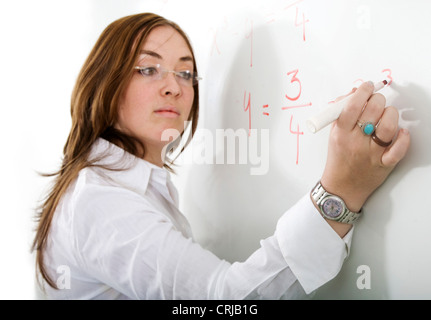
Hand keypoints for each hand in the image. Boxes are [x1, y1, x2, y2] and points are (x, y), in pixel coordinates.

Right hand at [320, 81, 409, 213]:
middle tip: (376, 101)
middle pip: (372, 111)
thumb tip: (354, 93)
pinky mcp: (384, 164)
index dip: (362, 91)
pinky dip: (403, 139)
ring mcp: (371, 154)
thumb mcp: (333, 134)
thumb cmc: (338, 158)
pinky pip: (398, 150)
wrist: (341, 187)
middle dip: (377, 100)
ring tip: (386, 115)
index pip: (352, 105)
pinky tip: (401, 133)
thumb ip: (341, 113)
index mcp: (340, 133)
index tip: (367, 86)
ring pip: (388, 126)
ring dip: (390, 115)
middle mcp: (355, 142)